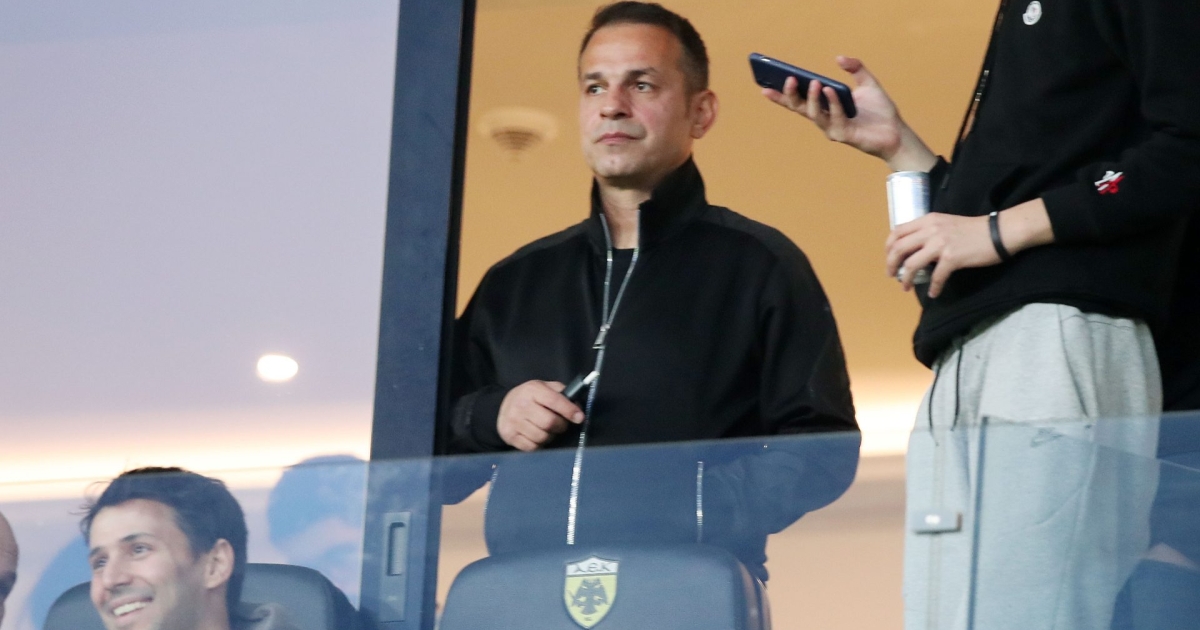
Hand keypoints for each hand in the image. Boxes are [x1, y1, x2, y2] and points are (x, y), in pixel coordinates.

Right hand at [496, 380, 584, 451]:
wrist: (504, 407)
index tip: (580, 418)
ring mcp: (513, 421)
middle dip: (561, 426)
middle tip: (561, 425)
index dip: (570, 411)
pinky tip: (537, 436)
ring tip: (547, 430)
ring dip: (550, 436)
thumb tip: (577, 408)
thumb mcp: (544, 387)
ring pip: (542, 437)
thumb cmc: (530, 398)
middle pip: (549, 423)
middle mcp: (520, 405)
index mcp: (532, 390)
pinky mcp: (509, 435)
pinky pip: (532, 447)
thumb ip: (561, 393)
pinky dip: (539, 444)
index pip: (554, 401)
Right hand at [762, 56, 935, 171]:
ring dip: (812, 97)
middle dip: (790, 95)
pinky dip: (832, 103)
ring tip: (813, 81)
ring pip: (814, 114)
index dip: (781, 95)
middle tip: (787, 79)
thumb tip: (838, 58)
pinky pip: (834, 117)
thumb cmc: (880, 111)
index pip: (798, 101)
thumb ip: (855, 68)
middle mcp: (825, 119)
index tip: (764, 86)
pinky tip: (831, 90)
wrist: (896, 132)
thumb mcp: (868, 83)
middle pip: (800, 108)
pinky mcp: (843, 135)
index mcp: (826, 107)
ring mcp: (832, 129)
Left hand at [885, 199, 1055, 296]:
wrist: (998, 233)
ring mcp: (940, 244)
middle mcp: (930, 230)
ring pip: (911, 264)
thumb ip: (928, 232)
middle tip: (892, 275)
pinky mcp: (952, 258)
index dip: (888, 247)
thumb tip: (914, 249)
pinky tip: (934, 293)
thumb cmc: (973, 229)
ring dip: (905, 278)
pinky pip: (936, 277)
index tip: (889, 259)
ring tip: (905, 287)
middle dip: (890, 265)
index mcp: (927, 221)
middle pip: (898, 249)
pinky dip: (933, 288)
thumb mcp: (945, 223)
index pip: (896, 232)